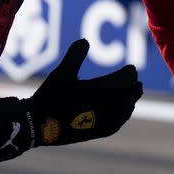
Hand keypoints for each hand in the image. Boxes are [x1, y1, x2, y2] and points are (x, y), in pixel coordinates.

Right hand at [0, 39, 142, 166]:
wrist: (39, 125)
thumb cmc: (50, 96)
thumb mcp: (61, 72)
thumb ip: (75, 54)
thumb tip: (86, 40)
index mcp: (101, 90)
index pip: (127, 79)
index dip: (130, 72)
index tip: (131, 68)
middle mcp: (107, 107)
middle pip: (131, 94)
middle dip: (133, 85)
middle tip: (134, 78)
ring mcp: (105, 122)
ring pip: (127, 109)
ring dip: (130, 99)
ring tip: (132, 92)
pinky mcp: (100, 132)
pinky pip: (119, 122)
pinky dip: (124, 114)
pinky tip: (122, 111)